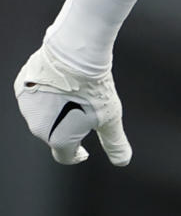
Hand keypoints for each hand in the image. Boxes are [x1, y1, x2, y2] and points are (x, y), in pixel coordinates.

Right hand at [13, 45, 131, 165]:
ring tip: (75, 91)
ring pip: (43, 111)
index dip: (77, 154)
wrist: (75, 54)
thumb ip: (115, 142)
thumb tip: (123, 161)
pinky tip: (61, 80)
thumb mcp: (111, 117)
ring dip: (57, 107)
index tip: (83, 152)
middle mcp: (37, 126)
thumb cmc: (94, 86)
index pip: (65, 155)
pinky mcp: (22, 86)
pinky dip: (47, 90)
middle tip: (85, 109)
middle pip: (55, 132)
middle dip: (69, 126)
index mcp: (57, 139)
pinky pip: (35, 93)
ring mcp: (27, 106)